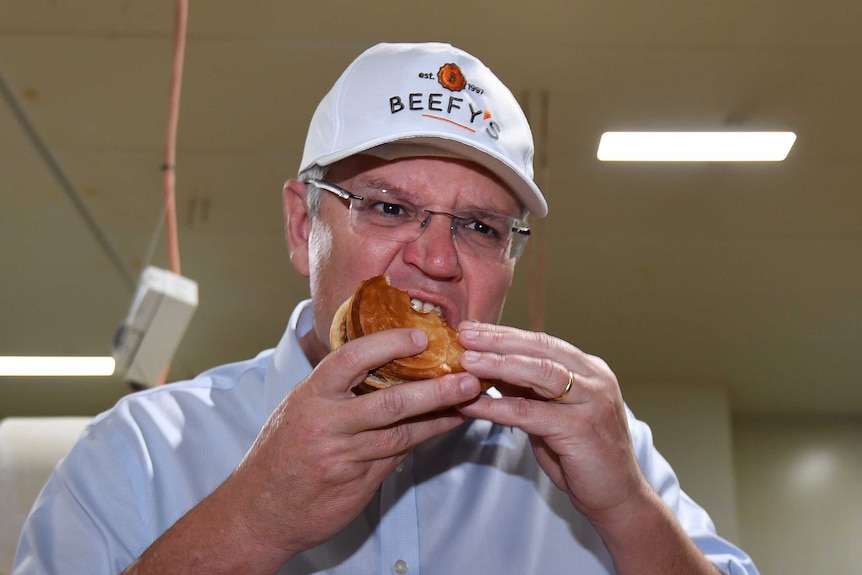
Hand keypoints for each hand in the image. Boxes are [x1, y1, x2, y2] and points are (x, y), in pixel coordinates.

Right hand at [229, 327, 482, 559]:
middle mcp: (328, 424)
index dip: (388, 344)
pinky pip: (397, 457)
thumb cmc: (280, 452)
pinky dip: (423, 440)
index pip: (352, 359)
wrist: (258, 511)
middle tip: (468, 378)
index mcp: (311, 396)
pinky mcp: (358, 483)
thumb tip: (384, 367)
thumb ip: (336, 391)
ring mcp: (344, 456)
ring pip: (402, 434)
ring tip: (468, 402)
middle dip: (436, 390)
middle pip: (391, 403)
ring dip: (439, 417)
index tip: (420, 336)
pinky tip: (444, 427)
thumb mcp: (299, 409)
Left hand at [454, 321, 649, 524]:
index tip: (472, 329)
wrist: (618, 497)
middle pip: (540, 349)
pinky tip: (472, 406)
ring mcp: (592, 401)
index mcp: (589, 370)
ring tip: (466, 362)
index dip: (505, 334)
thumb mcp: (553, 414)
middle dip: (498, 340)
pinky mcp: (582, 429)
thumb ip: (530, 390)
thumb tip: (490, 369)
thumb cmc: (583, 455)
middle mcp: (594, 378)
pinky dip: (497, 407)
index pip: (542, 342)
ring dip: (498, 365)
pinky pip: (530, 413)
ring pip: (539, 373)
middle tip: (464, 335)